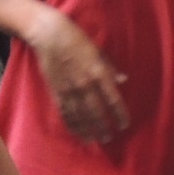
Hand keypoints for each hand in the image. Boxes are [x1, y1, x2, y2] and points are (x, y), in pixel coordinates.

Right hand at [27, 8, 129, 144]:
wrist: (49, 35)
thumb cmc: (76, 38)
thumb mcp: (97, 50)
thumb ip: (110, 67)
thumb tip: (123, 80)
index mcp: (97, 71)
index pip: (112, 98)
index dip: (119, 113)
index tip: (124, 124)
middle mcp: (84, 84)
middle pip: (96, 112)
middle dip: (104, 127)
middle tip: (109, 138)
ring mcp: (69, 90)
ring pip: (81, 116)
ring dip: (89, 130)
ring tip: (95, 139)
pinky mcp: (57, 92)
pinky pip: (66, 113)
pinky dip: (72, 125)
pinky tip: (77, 132)